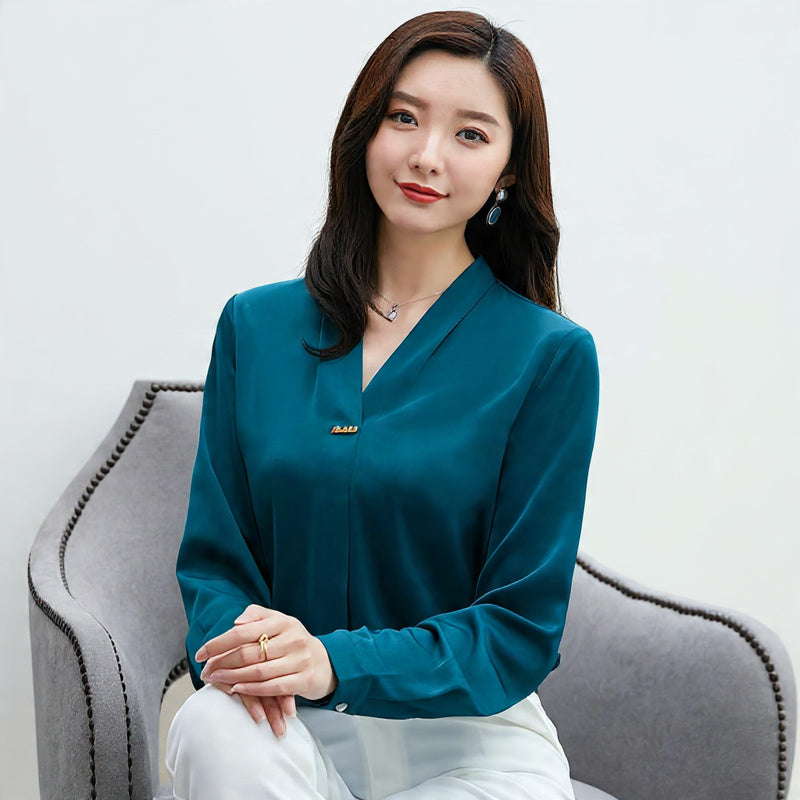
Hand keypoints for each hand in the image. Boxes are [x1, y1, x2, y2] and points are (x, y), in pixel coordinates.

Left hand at [195, 605, 337, 727]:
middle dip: (222, 663)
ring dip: (231, 678)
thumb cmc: (293, 641)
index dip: (219, 643)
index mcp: (283, 622)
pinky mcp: (304, 680)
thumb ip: (255, 616)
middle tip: (205, 671)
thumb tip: (235, 623)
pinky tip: (236, 689)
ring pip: (258, 672)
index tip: (201, 653)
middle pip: (248, 653)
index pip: (243, 632)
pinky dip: (251, 690)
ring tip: (215, 679)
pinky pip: (273, 687)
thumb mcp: (279, 621)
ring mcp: (299, 660)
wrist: (327, 662)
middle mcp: (292, 639)